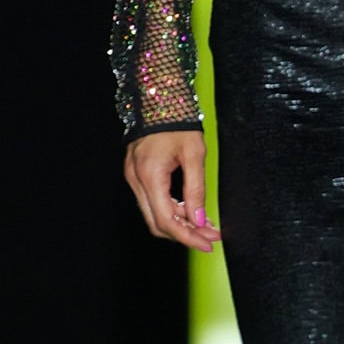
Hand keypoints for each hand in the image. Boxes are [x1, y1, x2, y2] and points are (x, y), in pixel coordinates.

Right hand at [125, 130, 220, 251]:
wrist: (158, 99)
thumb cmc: (178, 121)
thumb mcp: (195, 154)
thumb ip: (196, 189)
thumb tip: (199, 220)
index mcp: (150, 175)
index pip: (167, 221)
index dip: (188, 237)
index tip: (208, 243)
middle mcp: (136, 180)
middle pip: (157, 223)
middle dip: (185, 234)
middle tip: (210, 237)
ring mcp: (133, 178)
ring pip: (154, 214)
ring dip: (180, 223)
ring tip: (206, 224)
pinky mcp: (136, 174)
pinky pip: (152, 201)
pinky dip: (172, 210)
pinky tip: (191, 210)